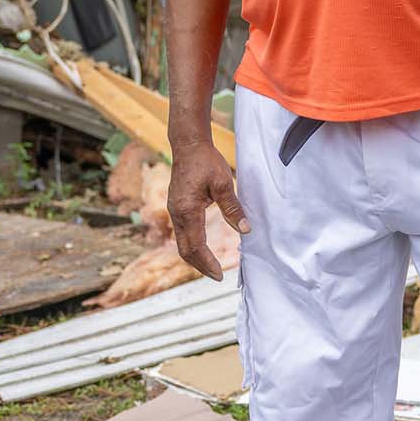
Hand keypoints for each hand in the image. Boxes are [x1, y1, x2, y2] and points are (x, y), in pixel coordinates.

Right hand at [167, 140, 248, 279]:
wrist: (188, 145)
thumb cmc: (205, 161)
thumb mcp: (223, 183)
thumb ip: (233, 208)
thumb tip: (245, 230)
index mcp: (187, 211)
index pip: (196, 246)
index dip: (207, 263)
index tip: (219, 275)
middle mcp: (177, 214)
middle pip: (185, 250)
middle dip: (200, 265)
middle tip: (217, 275)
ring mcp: (174, 210)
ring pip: (181, 242)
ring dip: (195, 257)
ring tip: (210, 266)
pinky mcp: (176, 206)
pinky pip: (182, 232)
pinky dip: (191, 244)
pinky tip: (202, 246)